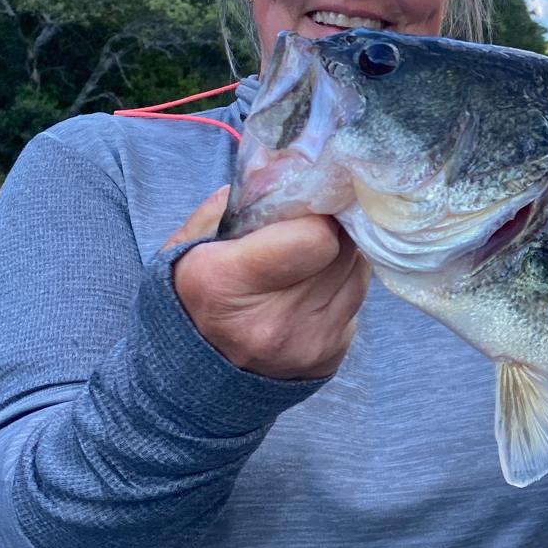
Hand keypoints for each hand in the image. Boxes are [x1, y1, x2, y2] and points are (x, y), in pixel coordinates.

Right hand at [166, 185, 370, 379]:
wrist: (191, 380)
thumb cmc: (191, 298)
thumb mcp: (189, 244)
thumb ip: (235, 202)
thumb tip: (287, 168)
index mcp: (228, 283)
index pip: (317, 237)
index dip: (318, 215)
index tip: (308, 207)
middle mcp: (272, 322)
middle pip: (342, 251)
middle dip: (333, 230)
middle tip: (314, 225)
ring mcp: (306, 345)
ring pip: (357, 274)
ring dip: (342, 257)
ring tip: (310, 258)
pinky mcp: (329, 360)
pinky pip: (356, 305)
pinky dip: (342, 289)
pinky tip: (312, 291)